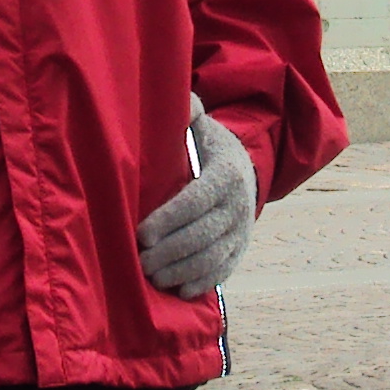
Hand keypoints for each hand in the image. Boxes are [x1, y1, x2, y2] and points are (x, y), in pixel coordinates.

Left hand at [138, 95, 257, 296]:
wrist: (249, 171)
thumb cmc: (211, 148)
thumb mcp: (204, 127)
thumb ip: (189, 113)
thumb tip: (178, 100)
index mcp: (225, 175)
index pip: (196, 201)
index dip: (169, 219)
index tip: (142, 233)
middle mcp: (237, 206)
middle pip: (202, 235)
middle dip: (169, 251)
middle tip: (140, 260)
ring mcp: (241, 231)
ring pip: (212, 257)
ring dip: (181, 270)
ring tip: (153, 275)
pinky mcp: (240, 250)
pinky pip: (223, 271)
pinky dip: (201, 282)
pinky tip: (179, 290)